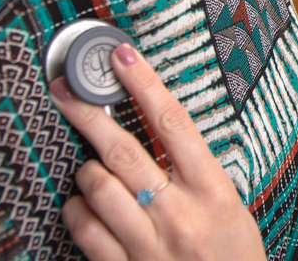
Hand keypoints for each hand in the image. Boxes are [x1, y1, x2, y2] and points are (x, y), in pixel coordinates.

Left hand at [50, 43, 266, 260]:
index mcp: (212, 190)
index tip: (121, 57)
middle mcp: (179, 214)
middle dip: (87, 112)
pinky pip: (83, 228)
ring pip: (96, 186)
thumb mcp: (230, 208)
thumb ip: (194, 173)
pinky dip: (77, 210)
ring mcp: (148, 245)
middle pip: (122, 149)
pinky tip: (84, 208)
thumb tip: (155, 128)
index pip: (173, 122)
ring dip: (86, 172)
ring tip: (92, 172)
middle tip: (65, 88)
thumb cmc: (232, 259)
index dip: (143, 84)